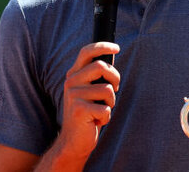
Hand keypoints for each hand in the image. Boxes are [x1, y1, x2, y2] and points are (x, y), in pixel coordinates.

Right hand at [52, 42, 120, 165]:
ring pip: (107, 89)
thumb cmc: (88, 114)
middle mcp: (71, 82)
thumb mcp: (90, 91)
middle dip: (115, 77)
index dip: (102, 46)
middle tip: (115, 89)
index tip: (117, 48)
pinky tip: (96, 122)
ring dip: (111, 102)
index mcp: (74, 75)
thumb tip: (112, 56)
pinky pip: (106, 108)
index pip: (86, 52)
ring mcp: (73, 95)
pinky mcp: (80, 109)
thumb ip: (97, 76)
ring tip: (100, 111)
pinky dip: (106, 117)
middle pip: (101, 66)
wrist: (73, 141)